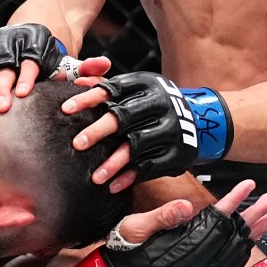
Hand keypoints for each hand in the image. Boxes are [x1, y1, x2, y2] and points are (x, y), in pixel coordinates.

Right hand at [0, 22, 109, 113]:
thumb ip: (86, 66)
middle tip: (2, 107)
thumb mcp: (70, 57)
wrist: (37, 20)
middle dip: (2, 86)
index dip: (26, 76)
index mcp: (34, 45)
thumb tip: (105, 65)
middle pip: (4, 66)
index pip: (29, 61)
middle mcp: (11, 43)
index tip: (24, 93)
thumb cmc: (53, 51)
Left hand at [62, 72, 228, 187]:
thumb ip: (110, 89)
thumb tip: (80, 81)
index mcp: (147, 85)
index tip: (66, 109)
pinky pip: (150, 167)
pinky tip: (113, 185)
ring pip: (137, 146)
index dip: (89, 99)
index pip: (113, 89)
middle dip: (99, 131)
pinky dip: (130, 177)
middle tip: (77, 144)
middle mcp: (161, 105)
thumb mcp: (139, 90)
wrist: (200, 122)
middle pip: (125, 117)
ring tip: (95, 177)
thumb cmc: (156, 106)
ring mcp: (172, 129)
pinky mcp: (178, 153)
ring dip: (114, 163)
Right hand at [62, 182, 266, 266]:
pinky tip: (253, 235)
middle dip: (255, 216)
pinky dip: (243, 246)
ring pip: (236, 248)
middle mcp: (198, 261)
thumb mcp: (136, 226)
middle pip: (234, 235)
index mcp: (185, 245)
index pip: (217, 220)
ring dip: (255, 231)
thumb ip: (162, 216)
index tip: (248, 184)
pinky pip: (229, 260)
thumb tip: (187, 207)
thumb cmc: (126, 247)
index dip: (234, 201)